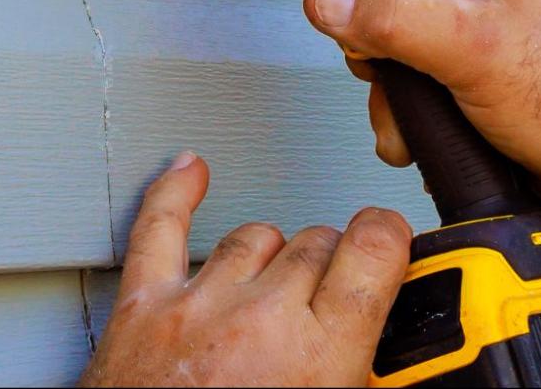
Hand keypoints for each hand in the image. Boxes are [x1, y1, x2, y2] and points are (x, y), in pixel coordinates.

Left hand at [79, 151, 410, 386]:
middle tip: (329, 300)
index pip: (374, 250)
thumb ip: (367, 384)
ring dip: (273, 255)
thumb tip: (399, 378)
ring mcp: (197, 307)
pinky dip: (174, 193)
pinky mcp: (141, 308)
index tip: (393, 245)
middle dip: (330, 266)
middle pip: (316, 243)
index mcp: (319, 358)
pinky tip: (190, 172)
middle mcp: (260, 319)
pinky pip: (158, 228)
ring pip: (256, 235)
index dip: (389, 240)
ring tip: (274, 292)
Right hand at [304, 0, 540, 185]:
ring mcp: (469, 19)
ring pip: (393, 21)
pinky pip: (411, 65)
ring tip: (405, 95)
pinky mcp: (466, 63)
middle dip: (368, 8)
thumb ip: (395, 16)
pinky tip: (416, 123)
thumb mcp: (471, 47)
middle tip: (372, 34)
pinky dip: (405, 98)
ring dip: (386, 66)